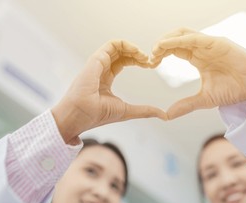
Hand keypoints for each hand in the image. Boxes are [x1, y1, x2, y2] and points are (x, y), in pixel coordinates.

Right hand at [52, 40, 166, 143]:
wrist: (81, 116)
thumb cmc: (98, 115)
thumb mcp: (128, 111)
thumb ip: (145, 111)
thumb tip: (164, 116)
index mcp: (105, 79)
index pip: (122, 62)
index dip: (137, 61)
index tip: (150, 66)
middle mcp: (100, 69)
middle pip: (120, 53)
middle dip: (137, 54)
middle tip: (149, 60)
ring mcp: (97, 63)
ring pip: (116, 46)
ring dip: (133, 48)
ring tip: (144, 56)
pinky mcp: (96, 59)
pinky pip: (111, 44)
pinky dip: (126, 44)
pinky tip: (137, 53)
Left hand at [150, 28, 245, 119]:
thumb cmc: (233, 90)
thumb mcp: (204, 100)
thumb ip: (186, 105)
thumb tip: (167, 115)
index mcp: (197, 58)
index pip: (174, 50)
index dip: (161, 54)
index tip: (151, 64)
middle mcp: (201, 48)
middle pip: (175, 39)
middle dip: (160, 45)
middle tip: (150, 57)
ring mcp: (209, 44)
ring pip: (183, 33)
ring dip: (167, 39)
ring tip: (156, 50)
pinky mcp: (217, 42)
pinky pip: (195, 37)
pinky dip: (179, 40)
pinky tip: (168, 46)